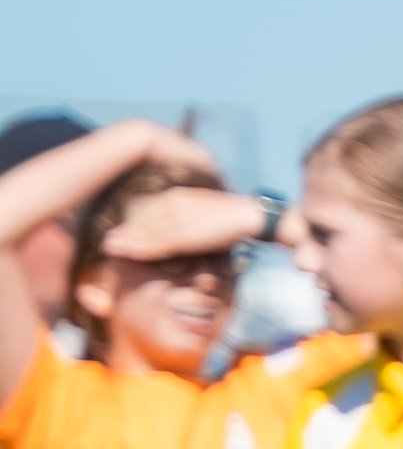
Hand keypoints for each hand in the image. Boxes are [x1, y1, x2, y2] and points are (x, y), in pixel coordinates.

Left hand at [86, 171, 251, 262]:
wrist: (251, 215)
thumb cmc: (229, 219)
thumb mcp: (201, 214)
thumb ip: (184, 218)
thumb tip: (174, 231)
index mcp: (176, 196)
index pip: (146, 209)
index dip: (130, 222)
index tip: (117, 232)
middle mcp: (173, 204)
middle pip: (143, 219)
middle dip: (124, 231)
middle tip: (106, 243)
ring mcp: (179, 217)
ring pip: (148, 230)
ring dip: (128, 240)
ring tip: (111, 248)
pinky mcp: (186, 232)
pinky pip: (160, 241)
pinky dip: (144, 247)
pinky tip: (131, 253)